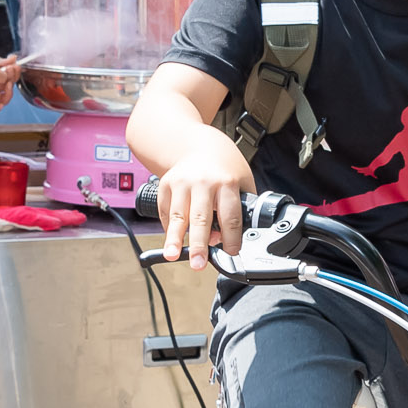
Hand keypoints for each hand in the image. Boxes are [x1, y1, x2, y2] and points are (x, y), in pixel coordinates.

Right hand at [155, 137, 252, 268]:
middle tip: (198, 264)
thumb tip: (224, 239)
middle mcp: (203, 182)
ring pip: (178, 216)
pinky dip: (169, 228)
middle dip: (199, 243)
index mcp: (227, 182)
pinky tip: (172, 242)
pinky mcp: (165, 184)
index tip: (231, 252)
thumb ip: (239, 209)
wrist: (196, 143)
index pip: (231, 216)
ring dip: (174, 238)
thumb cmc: (222, 167)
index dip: (231, 237)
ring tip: (172, 255)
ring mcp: (182, 183)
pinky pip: (166, 211)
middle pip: (201, 217)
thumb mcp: (242, 181)